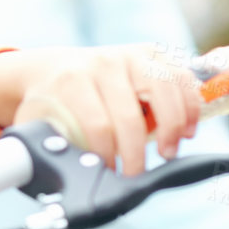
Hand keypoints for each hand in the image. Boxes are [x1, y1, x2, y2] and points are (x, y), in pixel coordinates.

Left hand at [0, 45, 201, 175]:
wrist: (55, 68)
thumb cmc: (51, 104)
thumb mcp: (38, 124)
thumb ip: (48, 147)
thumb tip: (60, 176)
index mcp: (72, 81)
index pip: (97, 125)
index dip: (107, 156)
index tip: (110, 175)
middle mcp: (103, 63)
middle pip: (130, 114)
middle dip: (137, 152)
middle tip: (138, 173)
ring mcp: (130, 54)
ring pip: (164, 89)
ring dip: (173, 126)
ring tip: (169, 151)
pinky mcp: (152, 52)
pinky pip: (180, 76)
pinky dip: (190, 103)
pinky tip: (188, 128)